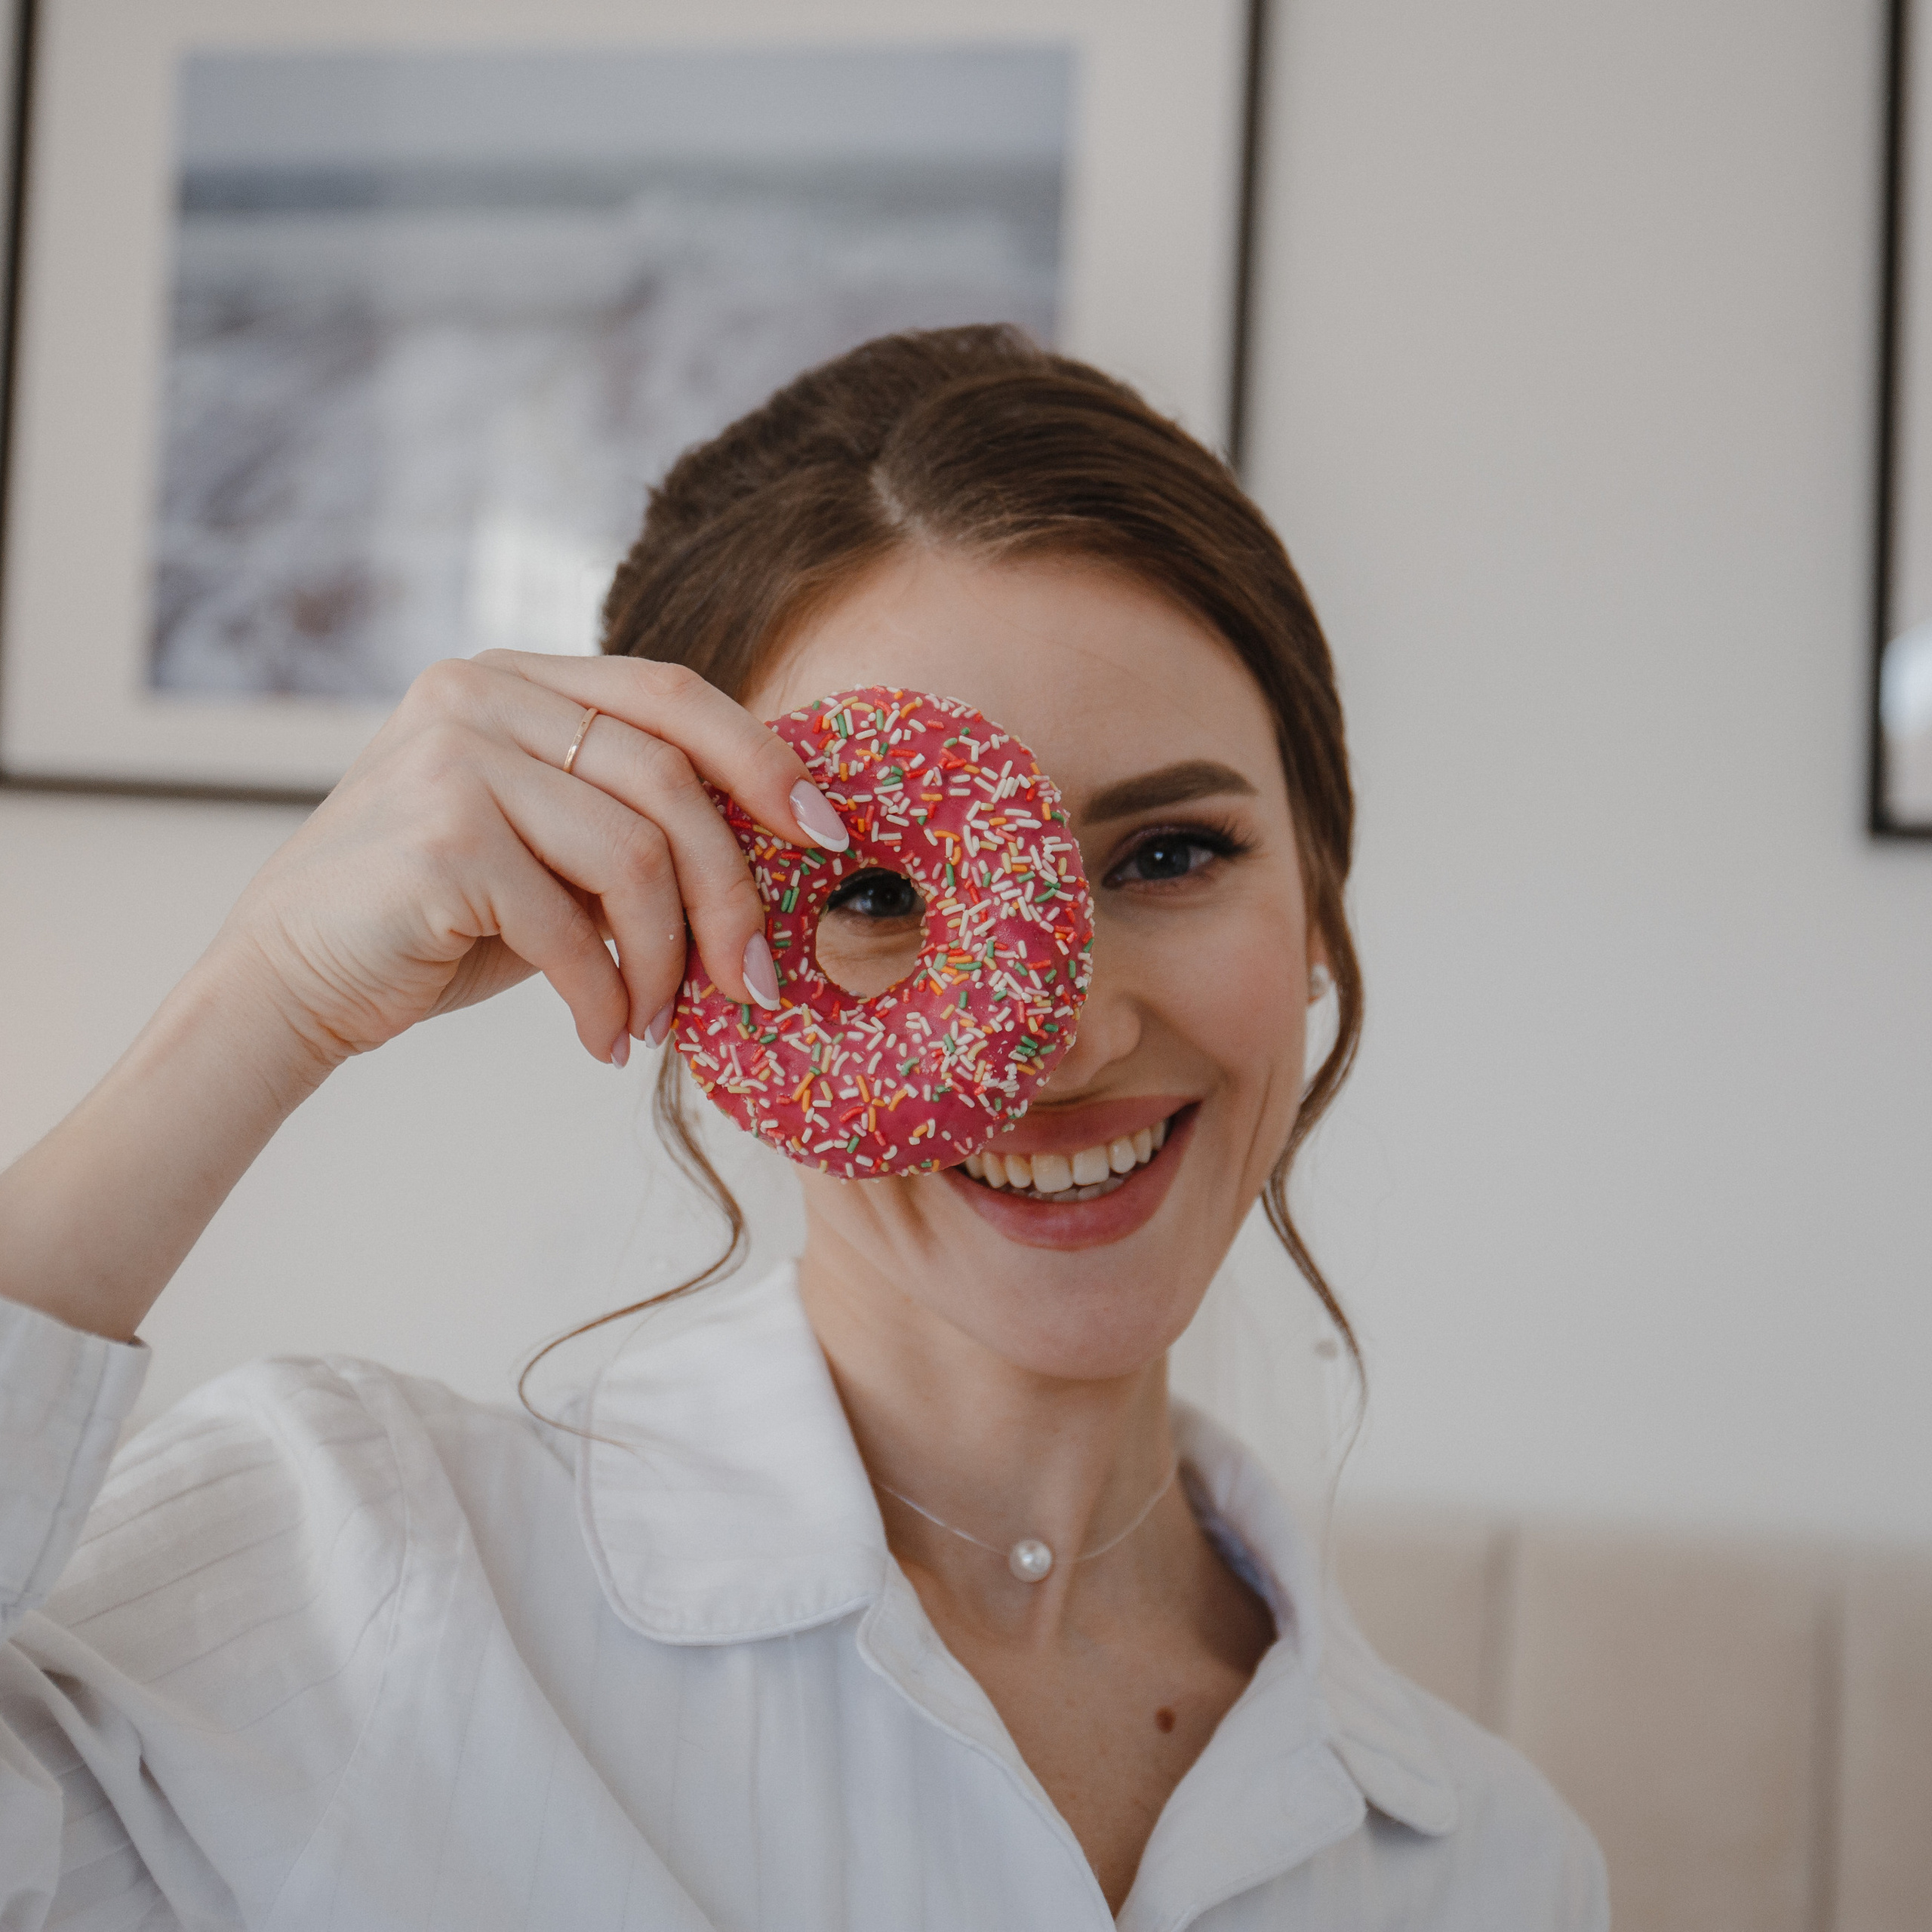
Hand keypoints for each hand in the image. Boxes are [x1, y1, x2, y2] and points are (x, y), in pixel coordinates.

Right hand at [215, 651, 846, 1070]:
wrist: (291, 976)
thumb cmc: (442, 919)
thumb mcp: (549, 848)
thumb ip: (632, 819)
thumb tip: (781, 848)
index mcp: (518, 679)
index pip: (672, 694)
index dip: (763, 760)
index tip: (828, 834)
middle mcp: (482, 694)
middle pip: (670, 780)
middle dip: (732, 894)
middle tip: (759, 982)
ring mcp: (455, 755)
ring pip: (635, 855)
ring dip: (668, 961)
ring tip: (656, 1023)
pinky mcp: (441, 836)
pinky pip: (573, 925)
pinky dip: (605, 997)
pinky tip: (601, 1038)